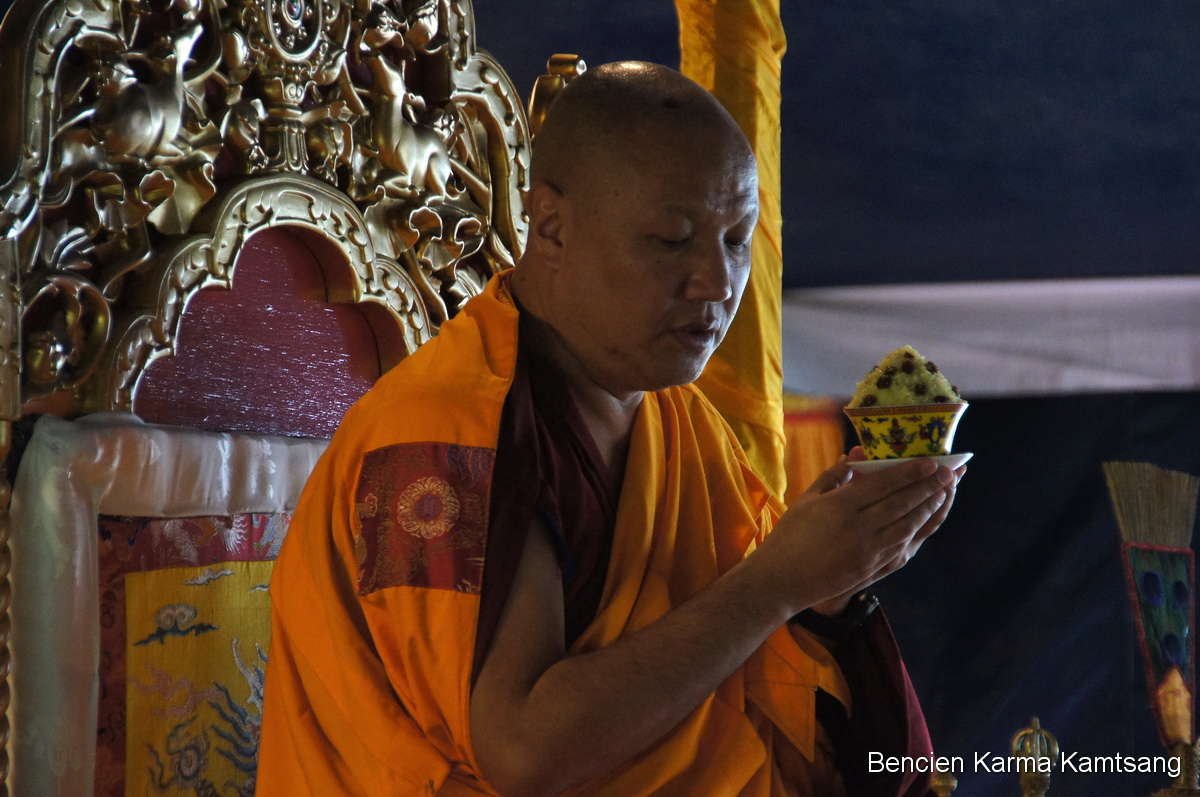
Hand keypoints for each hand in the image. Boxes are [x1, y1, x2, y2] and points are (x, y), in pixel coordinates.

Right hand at [755, 449, 962, 616]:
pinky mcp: (871, 568)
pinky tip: (927, 519)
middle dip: (929, 486)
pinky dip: (919, 530)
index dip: (910, 472)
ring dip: (930, 508)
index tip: (932, 462)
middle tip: (951, 472)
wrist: (781, 581)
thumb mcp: (807, 500)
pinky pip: (903, 546)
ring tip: (945, 492)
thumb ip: (835, 475)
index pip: (884, 484)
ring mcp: (868, 551)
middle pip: (902, 503)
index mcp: (839, 506)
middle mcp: (858, 528)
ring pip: (909, 525)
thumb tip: (857, 454)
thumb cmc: (789, 535)